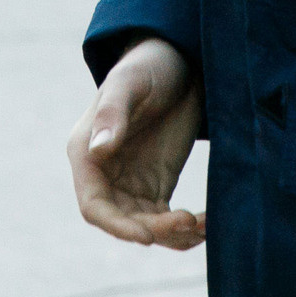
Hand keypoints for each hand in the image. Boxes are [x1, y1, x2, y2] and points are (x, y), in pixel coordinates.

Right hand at [69, 36, 205, 249]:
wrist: (177, 60)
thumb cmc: (147, 65)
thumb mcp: (130, 83)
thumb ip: (112, 114)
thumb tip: (97, 150)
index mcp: (87, 153)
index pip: (94, 205)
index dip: (117, 226)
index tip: (147, 236)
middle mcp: (105, 175)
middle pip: (122, 221)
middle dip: (153, 230)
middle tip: (187, 221)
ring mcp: (131, 183)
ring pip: (146, 226)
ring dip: (172, 234)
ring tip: (202, 224)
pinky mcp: (156, 185)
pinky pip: (166, 219)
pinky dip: (185, 229)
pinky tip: (208, 223)